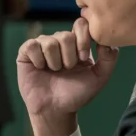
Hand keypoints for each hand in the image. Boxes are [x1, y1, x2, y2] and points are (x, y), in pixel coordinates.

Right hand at [17, 17, 117, 135]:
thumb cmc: (77, 94)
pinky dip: (38, 59)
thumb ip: (109, 58)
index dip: (83, 40)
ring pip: (49, 42)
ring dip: (54, 62)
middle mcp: (59, 41)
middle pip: (65, 35)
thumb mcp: (99, 77)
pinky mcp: (26, 53)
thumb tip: (105, 40)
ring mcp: (42, 46)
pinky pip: (32, 45)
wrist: (55, 110)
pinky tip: (40, 68)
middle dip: (68, 57)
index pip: (80, 25)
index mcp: (76, 44)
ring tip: (54, 72)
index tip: (82, 58)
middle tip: (67, 70)